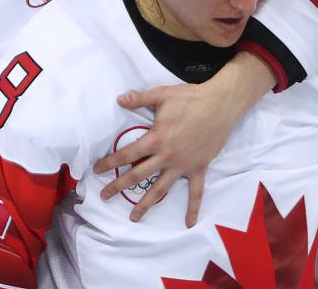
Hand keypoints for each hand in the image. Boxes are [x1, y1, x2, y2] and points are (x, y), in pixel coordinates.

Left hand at [93, 52, 274, 225]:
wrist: (220, 105)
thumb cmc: (189, 99)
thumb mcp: (160, 95)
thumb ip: (138, 99)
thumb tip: (118, 99)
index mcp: (155, 139)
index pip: (127, 155)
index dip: (110, 162)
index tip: (97, 170)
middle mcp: (166, 156)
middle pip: (138, 175)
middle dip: (119, 186)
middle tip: (104, 196)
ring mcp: (183, 165)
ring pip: (161, 189)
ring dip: (146, 204)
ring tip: (134, 217)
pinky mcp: (199, 168)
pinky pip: (196, 192)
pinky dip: (193, 208)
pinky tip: (189, 223)